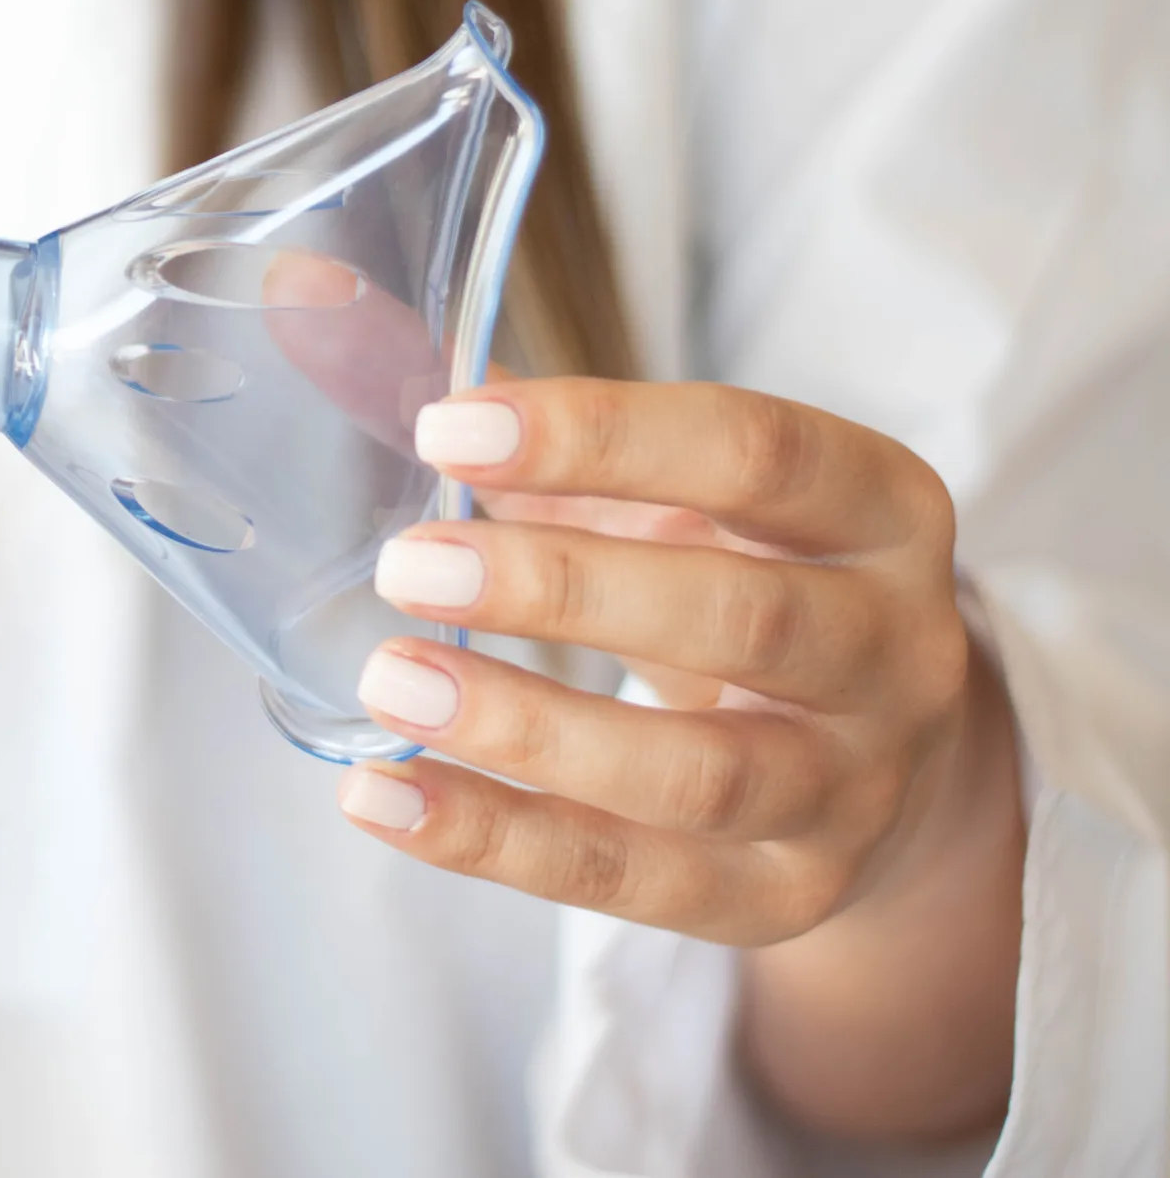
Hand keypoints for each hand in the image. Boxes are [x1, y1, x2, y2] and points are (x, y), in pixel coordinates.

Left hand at [338, 378, 1022, 1137]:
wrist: (874, 751)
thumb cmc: (730, 570)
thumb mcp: (659, 482)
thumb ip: (502, 410)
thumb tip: (302, 297)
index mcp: (874, 504)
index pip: (754, 452)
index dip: (600, 437)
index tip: (444, 428)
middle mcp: (894, 647)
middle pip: (741, 615)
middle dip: (563, 588)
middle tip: (408, 565)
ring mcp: (851, 787)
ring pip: (697, 774)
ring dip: (529, 729)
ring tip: (390, 681)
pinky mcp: (785, 900)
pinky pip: (634, 881)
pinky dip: (497, 841)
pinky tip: (381, 796)